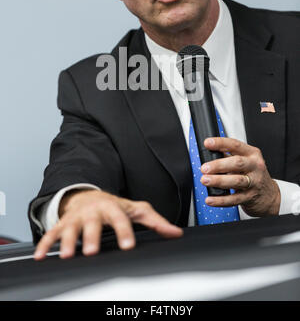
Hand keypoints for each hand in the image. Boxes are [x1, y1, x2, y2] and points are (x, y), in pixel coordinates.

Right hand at [34, 189, 182, 259]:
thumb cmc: (113, 205)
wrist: (88, 195)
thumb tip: (175, 232)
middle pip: (92, 224)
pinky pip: (52, 233)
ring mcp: (76, 217)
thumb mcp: (135, 210)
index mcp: (112, 207)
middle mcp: (93, 211)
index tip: (128, 245)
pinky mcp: (63, 223)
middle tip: (92, 251)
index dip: (124, 232)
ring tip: (66, 255)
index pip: (120, 219)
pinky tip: (42, 256)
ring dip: (66, 241)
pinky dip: (45, 244)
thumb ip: (155, 221)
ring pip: (70, 228)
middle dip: (91, 237)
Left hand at [200, 137, 280, 216]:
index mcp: (252, 154)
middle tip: (205, 168)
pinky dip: (220, 200)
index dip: (220, 143)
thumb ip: (229, 156)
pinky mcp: (250, 197)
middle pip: (237, 163)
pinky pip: (234, 199)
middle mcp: (255, 167)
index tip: (207, 143)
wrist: (270, 195)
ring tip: (205, 180)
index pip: (235, 145)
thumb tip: (208, 153)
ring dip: (218, 181)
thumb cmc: (254, 174)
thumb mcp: (246, 160)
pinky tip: (210, 199)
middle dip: (219, 165)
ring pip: (236, 181)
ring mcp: (254, 183)